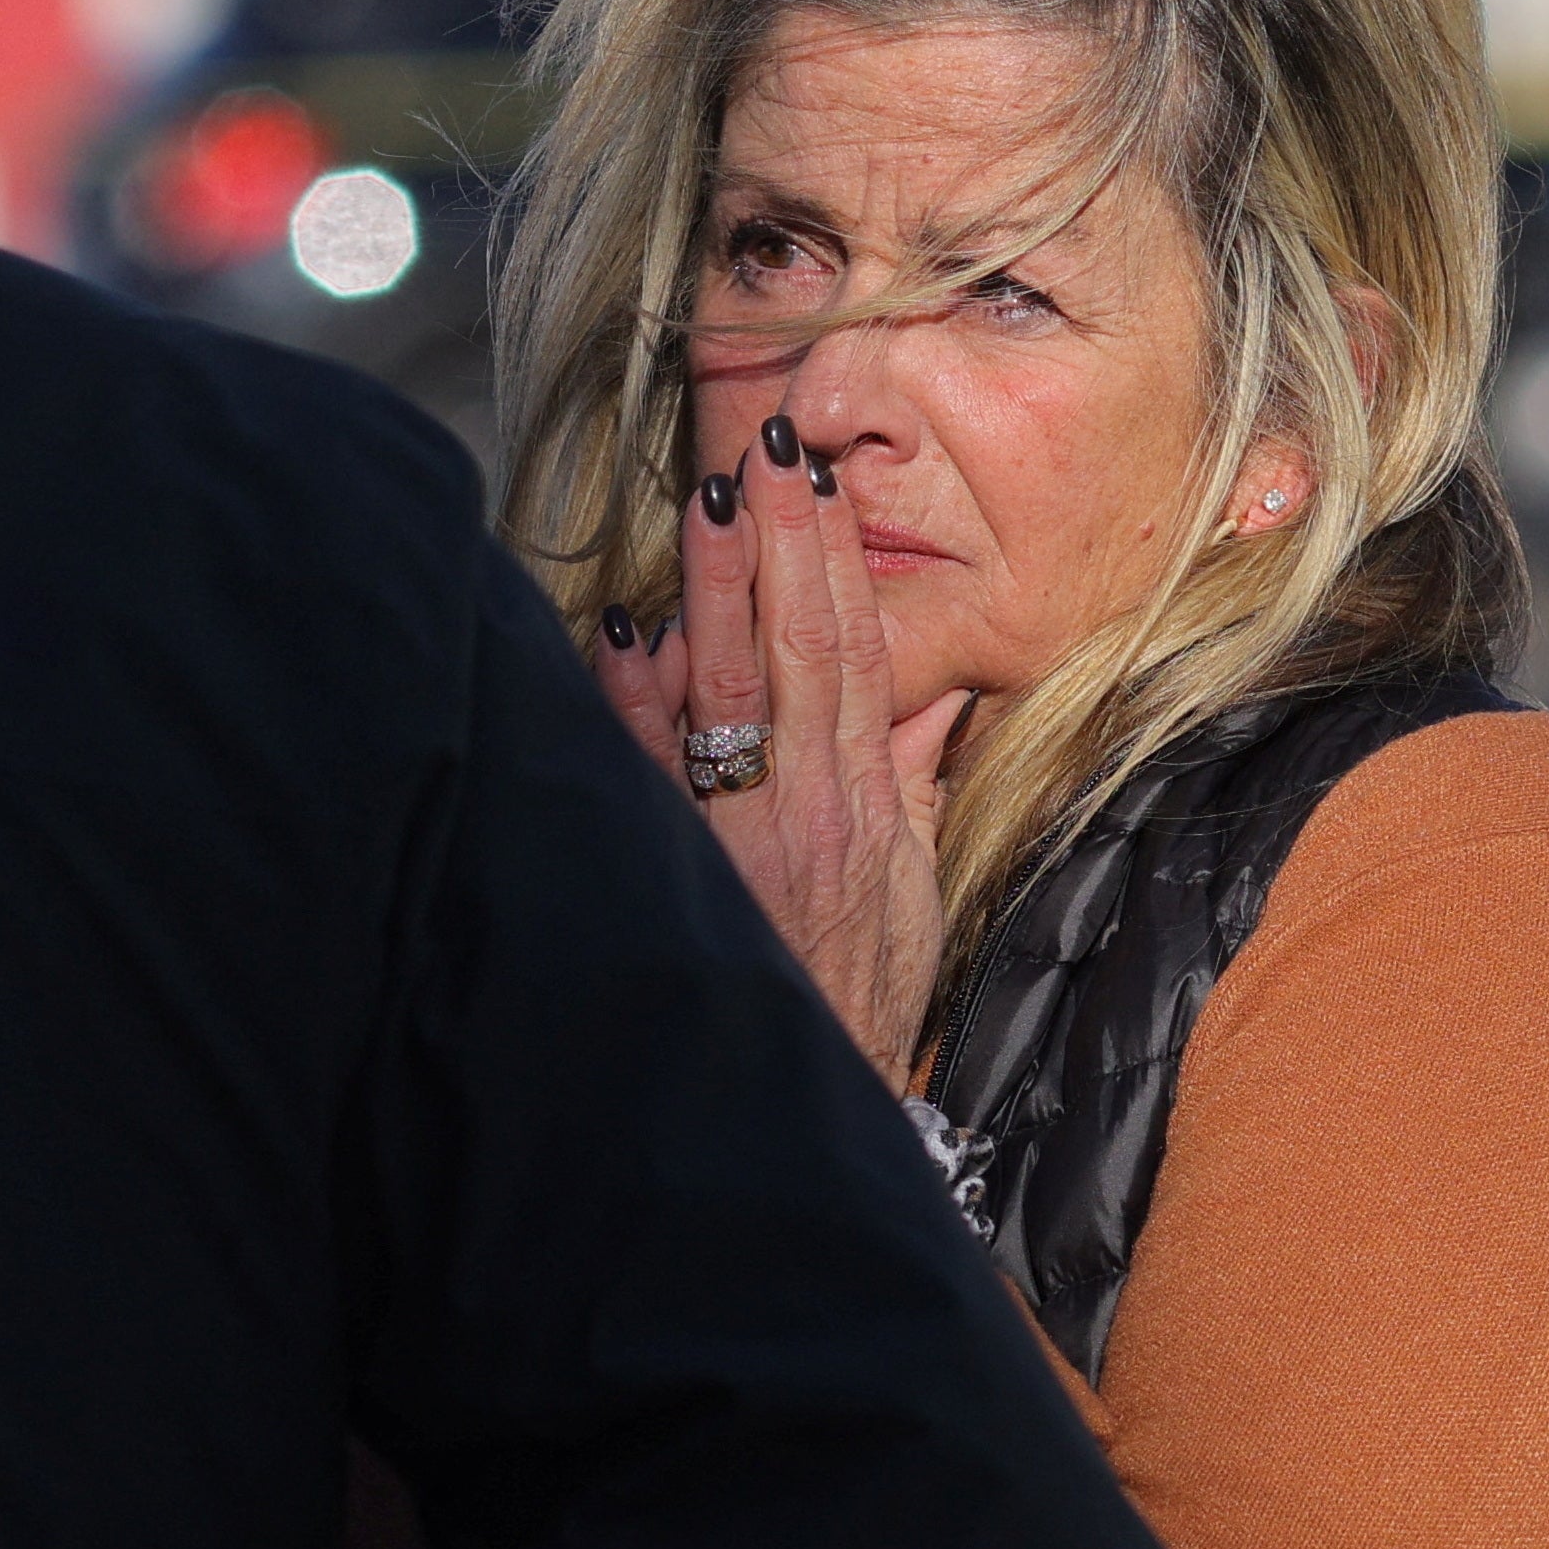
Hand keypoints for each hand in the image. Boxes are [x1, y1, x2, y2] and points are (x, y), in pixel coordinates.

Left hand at [593, 416, 975, 1077]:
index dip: (840, 560)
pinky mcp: (689, 870)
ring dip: (718, 588)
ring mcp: (747, 835)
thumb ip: (914, 775)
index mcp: (869, 797)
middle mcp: (812, 804)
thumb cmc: (864, 992)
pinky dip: (635, 699)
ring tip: (705, 500)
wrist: (819, 1098)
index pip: (860, 649)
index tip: (817, 482)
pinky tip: (619, 634)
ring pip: (733, 687)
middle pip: (802, 645)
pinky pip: (655, 769)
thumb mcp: (914, 882)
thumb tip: (929, 690)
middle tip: (764, 449)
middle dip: (782, 540)